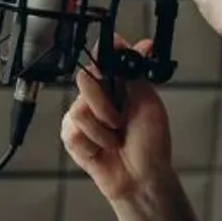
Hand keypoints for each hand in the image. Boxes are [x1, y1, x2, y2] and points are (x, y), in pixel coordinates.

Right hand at [59, 35, 172, 200]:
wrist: (142, 176)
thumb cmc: (150, 142)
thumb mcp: (148, 102)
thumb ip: (137, 72)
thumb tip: (142, 43)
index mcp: (116, 84)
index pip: (102, 57)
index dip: (103, 53)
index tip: (110, 53)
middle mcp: (96, 96)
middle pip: (85, 79)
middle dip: (105, 104)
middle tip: (121, 121)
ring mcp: (81, 116)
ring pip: (79, 109)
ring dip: (103, 129)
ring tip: (115, 139)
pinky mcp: (71, 136)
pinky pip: (74, 130)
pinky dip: (93, 142)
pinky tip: (102, 150)